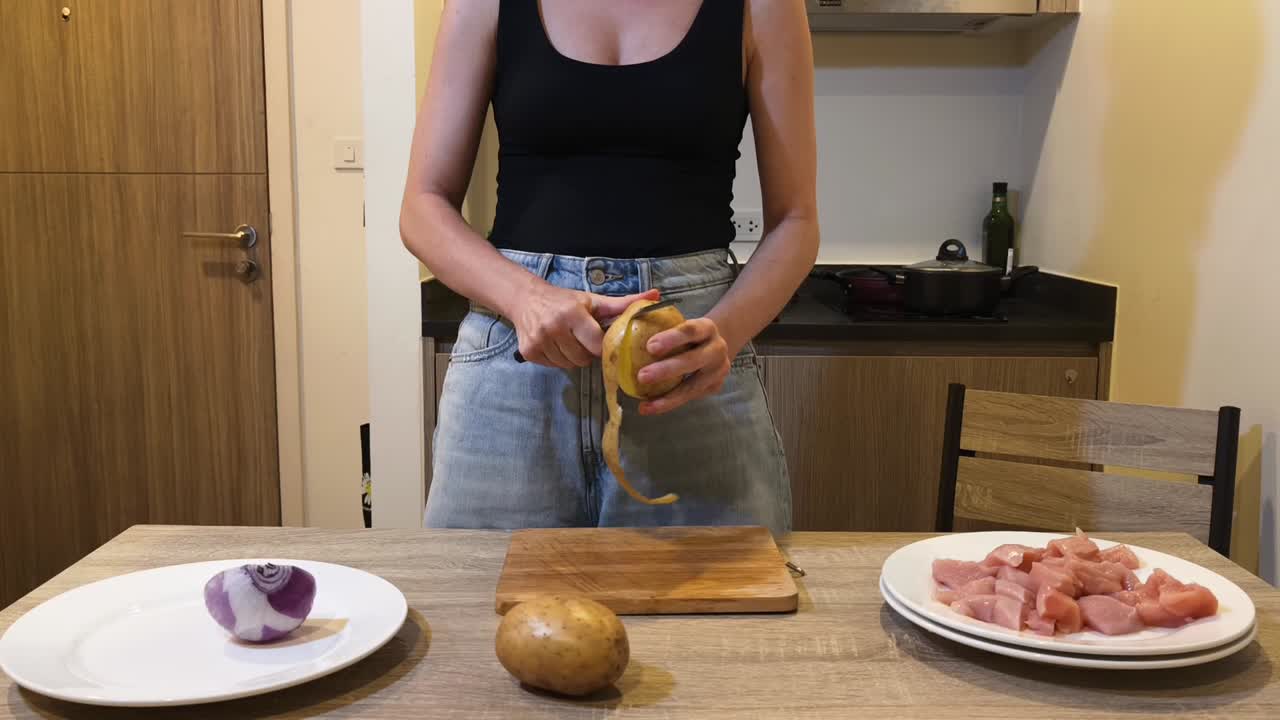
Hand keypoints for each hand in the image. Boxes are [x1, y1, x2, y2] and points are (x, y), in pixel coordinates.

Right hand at [512, 283, 658, 367]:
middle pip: (583, 359)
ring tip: (570, 341)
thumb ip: (624, 303)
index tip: (601, 340)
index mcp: (573, 314)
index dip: (602, 346)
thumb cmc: (566, 301)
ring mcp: (539, 341)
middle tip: (583, 339)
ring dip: (573, 357)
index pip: (596, 345)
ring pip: (568, 365)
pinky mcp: (529, 352)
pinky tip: (557, 345)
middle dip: (587, 353)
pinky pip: (554, 366)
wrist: (526, 299)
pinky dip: (559, 360)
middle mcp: (553, 328)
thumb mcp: (594, 301)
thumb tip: (656, 296)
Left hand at [635, 317, 730, 414]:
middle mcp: (717, 349)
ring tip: (644, 406)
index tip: (649, 347)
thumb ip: (658, 318)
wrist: (713, 346)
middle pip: (693, 360)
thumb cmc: (686, 334)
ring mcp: (718, 371)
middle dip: (667, 370)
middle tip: (642, 376)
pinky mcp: (714, 387)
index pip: (690, 330)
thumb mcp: (678, 322)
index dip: (671, 338)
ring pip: (692, 387)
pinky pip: (689, 398)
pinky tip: (649, 407)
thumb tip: (631, 315)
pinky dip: (668, 403)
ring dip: (668, 397)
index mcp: (707, 327)